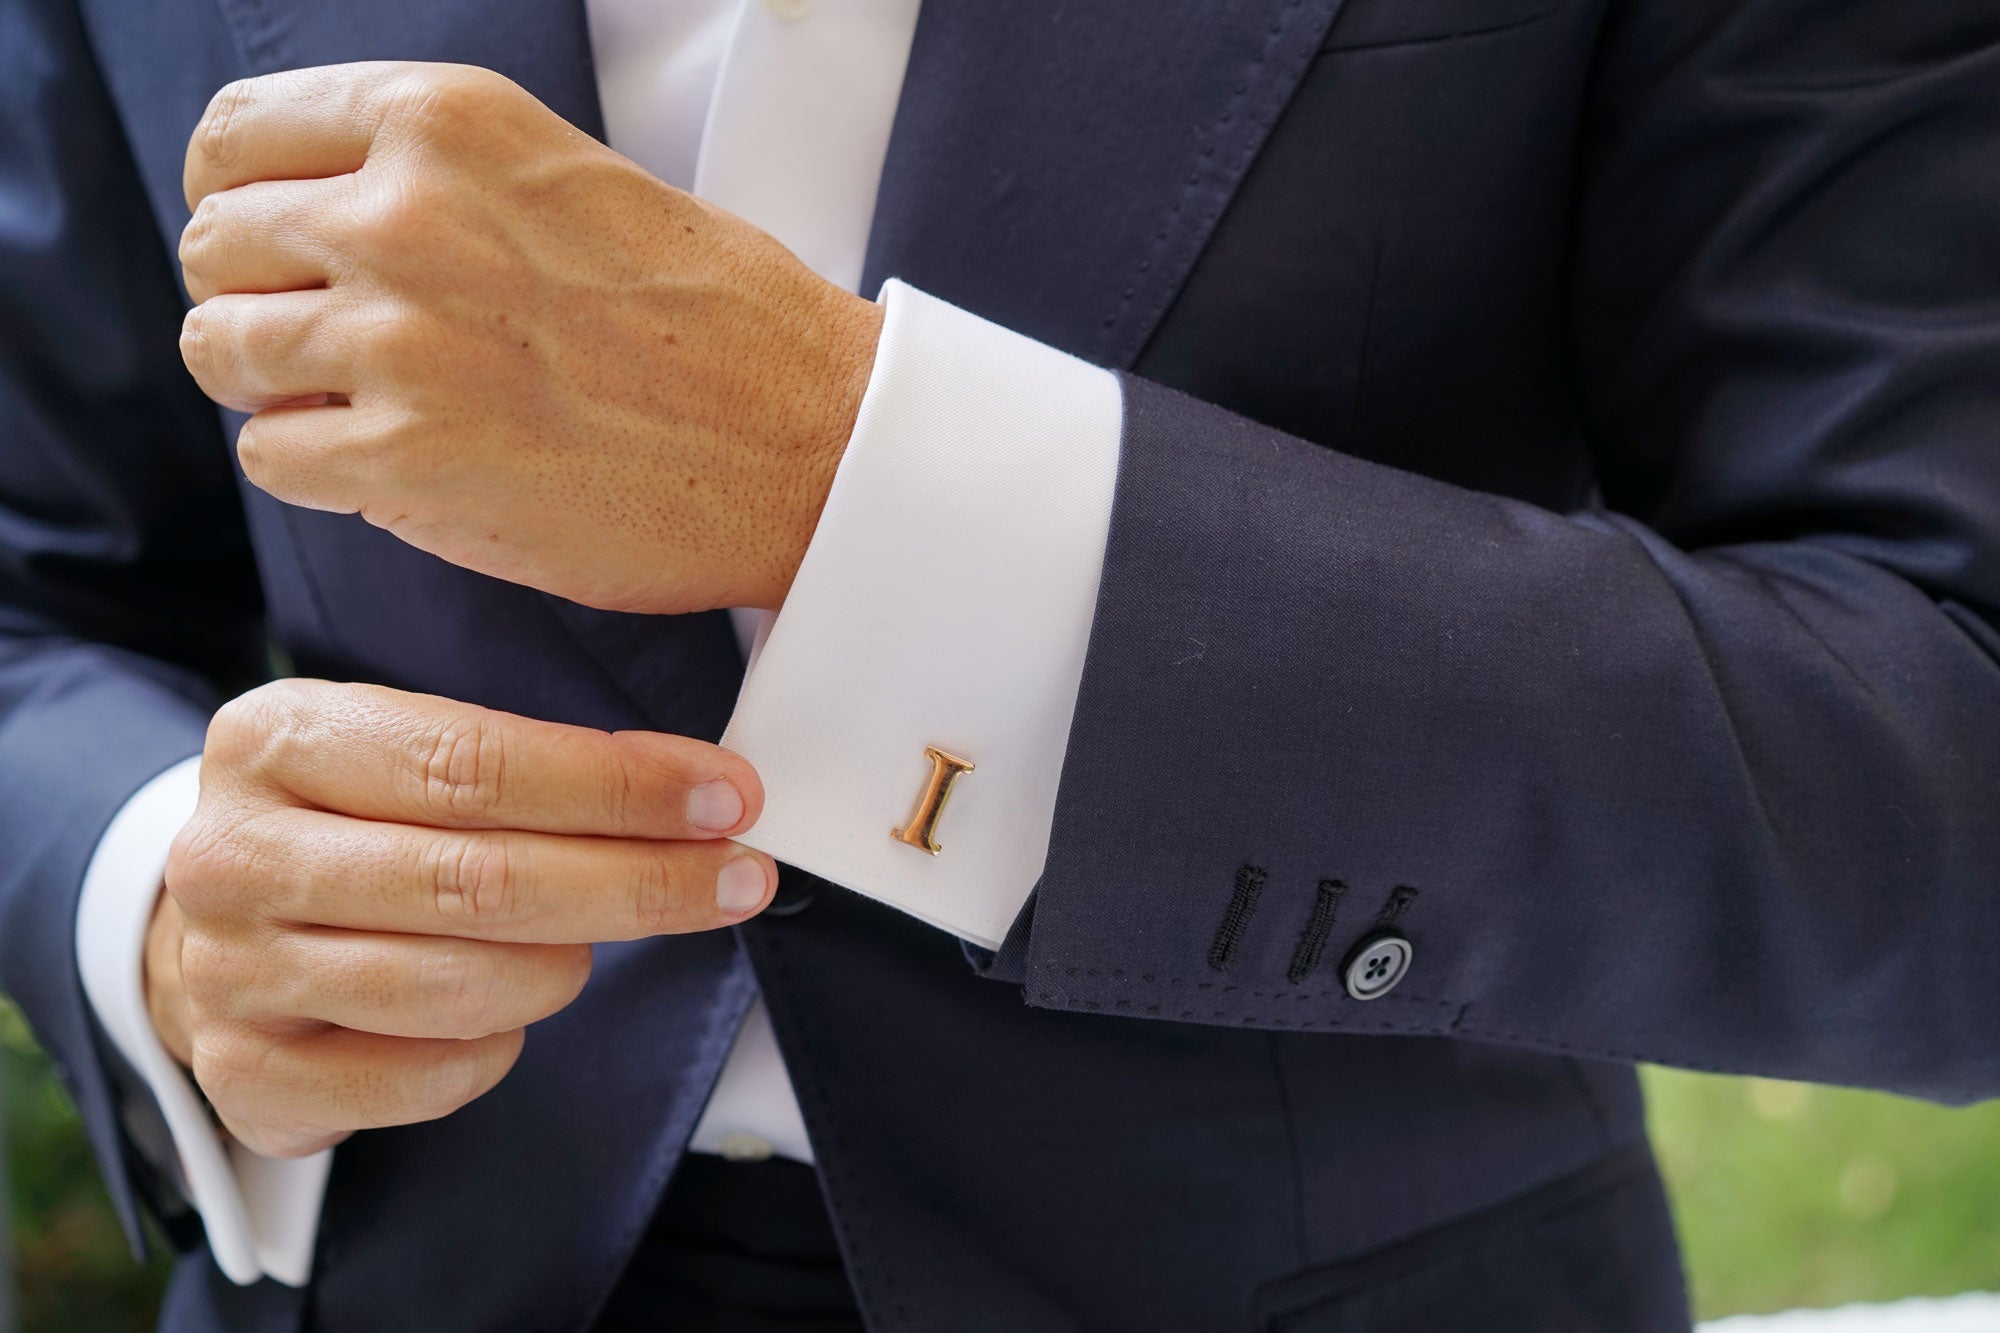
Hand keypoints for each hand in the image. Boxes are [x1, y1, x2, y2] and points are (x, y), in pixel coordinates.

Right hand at [146, 679, 773, 1157]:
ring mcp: (229, 972)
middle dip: (637, 882)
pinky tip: (509, 1016)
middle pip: (477, 879)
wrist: (220, 927)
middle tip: (739, 877)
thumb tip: (706, 789)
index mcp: (279, 740)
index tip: (729, 797)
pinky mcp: (248, 1076)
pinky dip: (498, 1050)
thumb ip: (534, 763)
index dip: (618, 786)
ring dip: (565, 967)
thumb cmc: (355, 826)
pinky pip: (427, 1076)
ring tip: (594, 946)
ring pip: (458, 985)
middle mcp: (236, 853)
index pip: (474, 764)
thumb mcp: (410, 755)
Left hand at [176, 62, 883, 614]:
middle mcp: (405, 212)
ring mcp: (399, 337)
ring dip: (276, 389)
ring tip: (366, 411)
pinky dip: (314, 470)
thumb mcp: (569, 177)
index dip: (238, 201)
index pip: (235, 136)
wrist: (812, 440)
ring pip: (222, 350)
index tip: (272, 249)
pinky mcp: (407, 456)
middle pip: (212, 245)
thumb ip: (437, 180)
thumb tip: (315, 221)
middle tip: (332, 348)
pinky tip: (393, 468)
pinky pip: (270, 455)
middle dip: (257, 299)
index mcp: (445, 122)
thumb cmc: (718, 321)